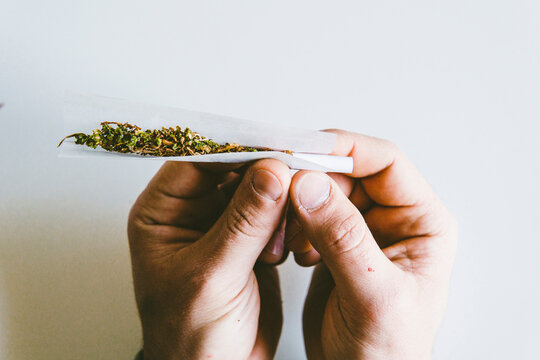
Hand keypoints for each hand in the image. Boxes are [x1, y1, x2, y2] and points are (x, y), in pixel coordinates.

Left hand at [128, 159, 290, 359]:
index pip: (198, 160)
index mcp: (163, 213)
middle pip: (234, 170)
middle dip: (265, 178)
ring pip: (260, 190)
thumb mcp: (212, 276)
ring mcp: (225, 226)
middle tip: (294, 186)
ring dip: (280, 205)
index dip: (235, 149)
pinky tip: (286, 249)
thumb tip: (272, 172)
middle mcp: (193, 213)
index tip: (274, 146)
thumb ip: (243, 222)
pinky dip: (289, 224)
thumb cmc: (191, 337)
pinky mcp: (253, 241)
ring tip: (281, 237)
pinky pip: (276, 215)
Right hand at [285, 130, 457, 358]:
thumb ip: (343, 239)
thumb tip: (309, 185)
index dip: (345, 149)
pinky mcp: (336, 244)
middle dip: (314, 180)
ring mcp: (363, 230)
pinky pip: (310, 214)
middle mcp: (393, 219)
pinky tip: (295, 253)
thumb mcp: (373, 295)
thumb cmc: (387, 349)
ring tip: (292, 238)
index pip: (386, 162)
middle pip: (349, 172)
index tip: (302, 149)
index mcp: (422, 221)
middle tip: (282, 192)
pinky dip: (294, 224)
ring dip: (300, 204)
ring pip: (325, 191)